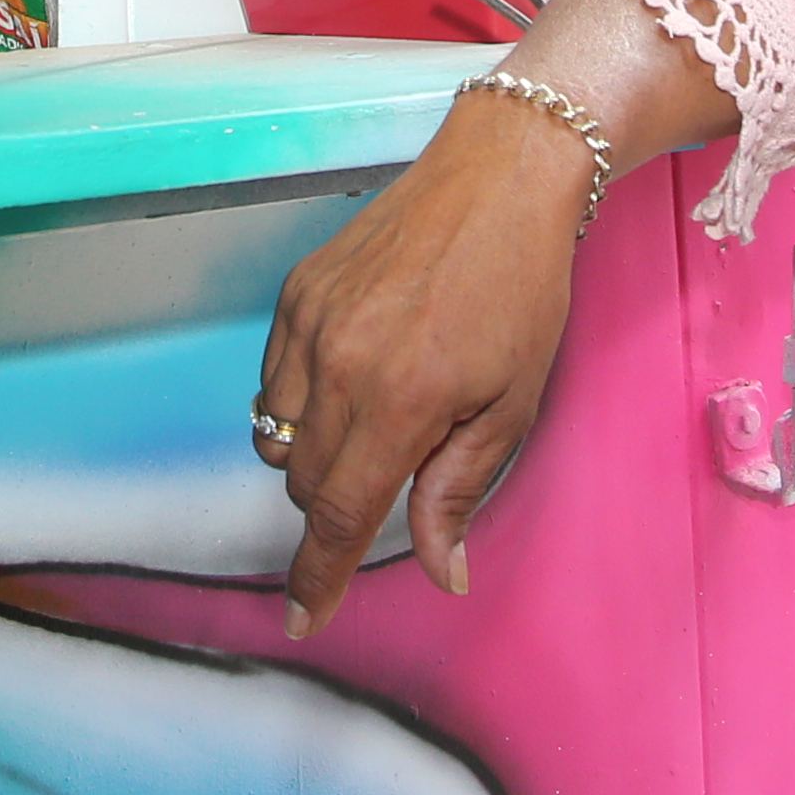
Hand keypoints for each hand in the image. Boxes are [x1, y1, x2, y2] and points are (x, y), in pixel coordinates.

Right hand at [257, 105, 592, 628]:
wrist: (497, 177)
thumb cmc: (521, 288)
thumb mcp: (511, 403)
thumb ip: (458, 489)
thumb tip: (441, 569)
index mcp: (400, 401)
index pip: (337, 515)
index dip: (318, 577)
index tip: (306, 616)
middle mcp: (340, 364)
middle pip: (302, 482)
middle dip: (332, 507)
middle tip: (392, 477)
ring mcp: (309, 323)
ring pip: (277, 434)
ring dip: (313, 456)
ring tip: (377, 420)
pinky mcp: (296, 292)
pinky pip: (273, 379)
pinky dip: (300, 401)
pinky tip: (355, 377)